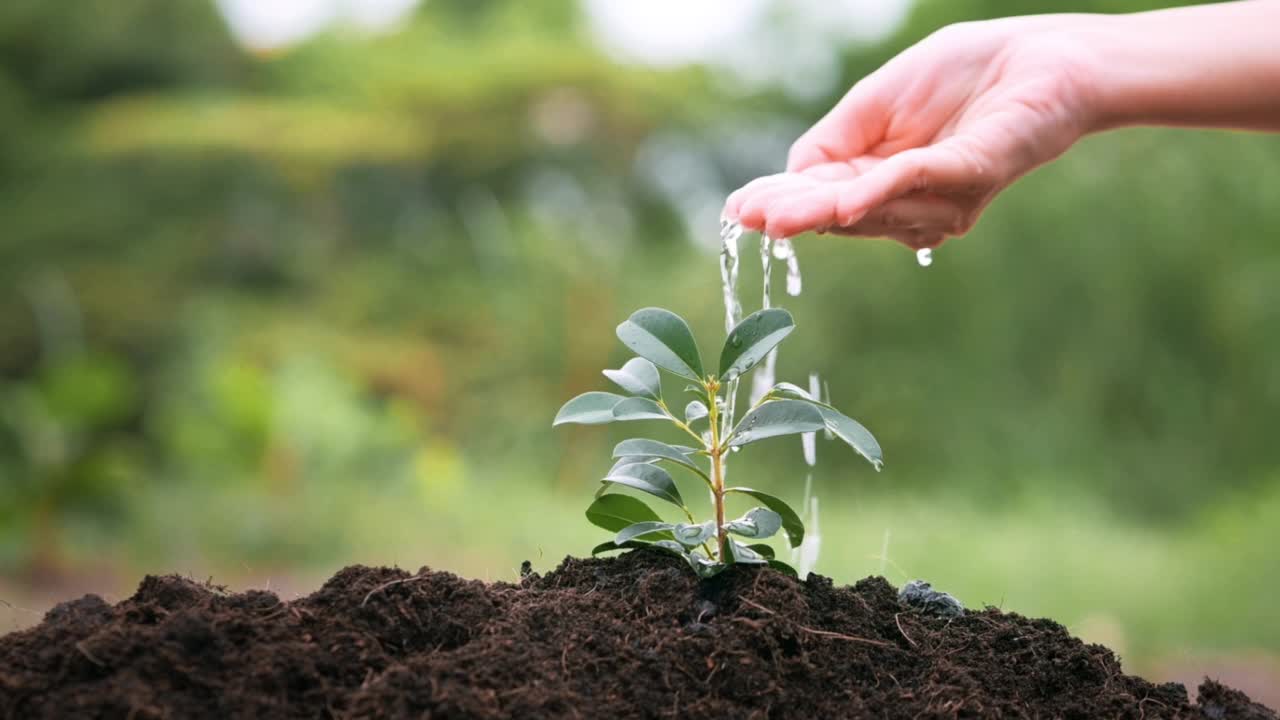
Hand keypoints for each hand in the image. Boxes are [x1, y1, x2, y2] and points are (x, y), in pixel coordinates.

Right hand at [724, 18, 1101, 247]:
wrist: (1041, 54)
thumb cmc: (965, 72)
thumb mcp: (878, 101)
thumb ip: (835, 139)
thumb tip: (791, 180)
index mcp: (881, 177)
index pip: (822, 195)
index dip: (782, 203)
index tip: (739, 211)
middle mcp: (910, 200)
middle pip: (839, 213)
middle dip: (792, 216)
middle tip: (748, 222)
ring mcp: (940, 197)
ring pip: (868, 208)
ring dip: (818, 211)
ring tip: (771, 218)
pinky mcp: (970, 175)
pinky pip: (915, 185)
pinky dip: (877, 194)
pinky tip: (842, 203)